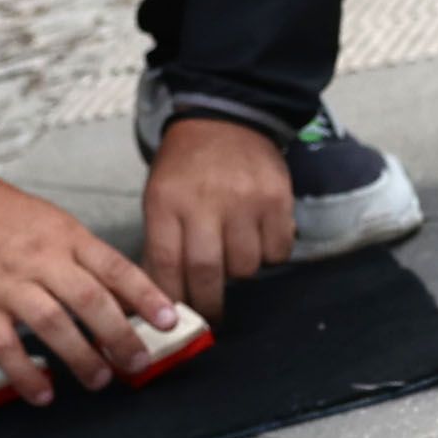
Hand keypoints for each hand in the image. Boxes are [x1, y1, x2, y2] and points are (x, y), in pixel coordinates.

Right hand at [0, 175, 179, 406]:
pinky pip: (5, 347)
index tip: (169, 321)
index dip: (146, 297)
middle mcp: (41, 260)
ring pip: (53, 325)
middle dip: (120, 336)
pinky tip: (43, 392)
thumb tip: (127, 297)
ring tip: (98, 378)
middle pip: (90, 300)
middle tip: (137, 362)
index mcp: (66, 237)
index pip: (115, 268)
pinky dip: (25, 374)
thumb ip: (87, 259)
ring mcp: (8, 285)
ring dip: (80, 357)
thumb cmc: (2, 217)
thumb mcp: (55, 224)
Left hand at [139, 114, 294, 318]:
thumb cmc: (186, 167)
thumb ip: (161, 243)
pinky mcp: (278, 199)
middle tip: (210, 315)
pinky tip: (258, 240)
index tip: (176, 318)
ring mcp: (245, 200)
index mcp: (167, 201)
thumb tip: (162, 298)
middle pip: (207, 271)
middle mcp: (206, 201)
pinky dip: (269, 255)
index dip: (172, 298)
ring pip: (245, 266)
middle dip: (208, 303)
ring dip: (239, 274)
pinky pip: (277, 251)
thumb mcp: (159, 197)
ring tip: (233, 258)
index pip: (166, 263)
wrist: (225, 119)